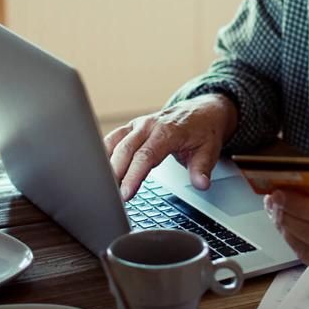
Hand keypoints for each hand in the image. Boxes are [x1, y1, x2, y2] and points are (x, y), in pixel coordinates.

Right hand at [103, 94, 237, 199]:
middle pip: (125, 150)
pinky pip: (113, 139)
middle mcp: (149, 125)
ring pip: (114, 142)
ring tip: (100, 186)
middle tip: (109, 197)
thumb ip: (202, 168)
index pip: (146, 155)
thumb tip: (201, 184)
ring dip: (105, 163)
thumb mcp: (209, 150)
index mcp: (167, 131)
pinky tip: (99, 170)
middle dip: (114, 174)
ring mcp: (138, 125)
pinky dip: (103, 153)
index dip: (133, 175)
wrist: (204, 111)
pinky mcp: (132, 128)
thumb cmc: (204, 130)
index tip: (126, 194)